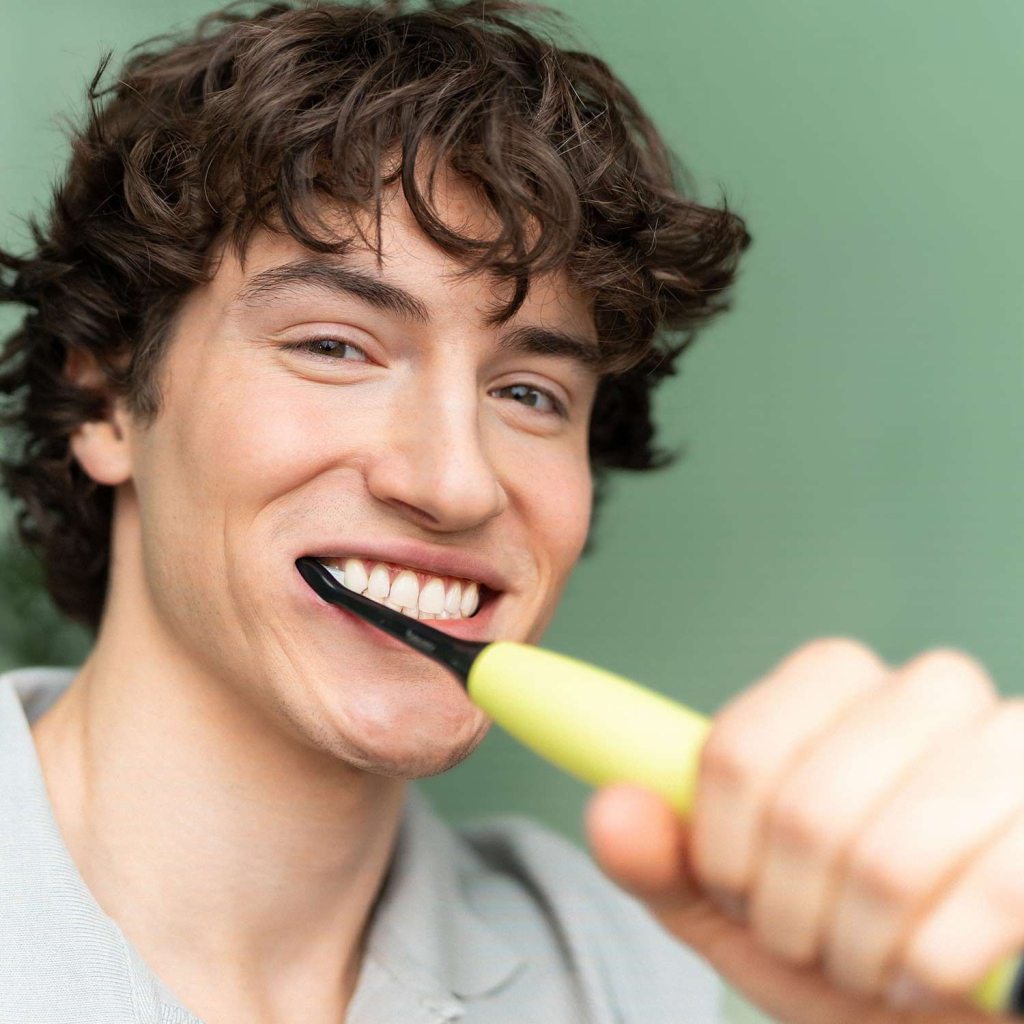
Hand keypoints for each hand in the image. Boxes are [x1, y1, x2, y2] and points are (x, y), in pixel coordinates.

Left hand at [585, 638, 1023, 1023]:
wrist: (952, 999)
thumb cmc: (853, 938)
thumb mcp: (745, 907)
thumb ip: (669, 858)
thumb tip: (611, 810)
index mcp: (838, 686)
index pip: (739, 748)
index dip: (721, 844)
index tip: (734, 888)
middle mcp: (930, 692)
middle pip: (803, 808)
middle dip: (788, 911)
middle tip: (810, 938)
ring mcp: (1013, 748)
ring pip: (884, 862)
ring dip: (858, 949)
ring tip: (871, 958)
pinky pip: (985, 904)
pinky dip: (935, 969)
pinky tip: (936, 971)